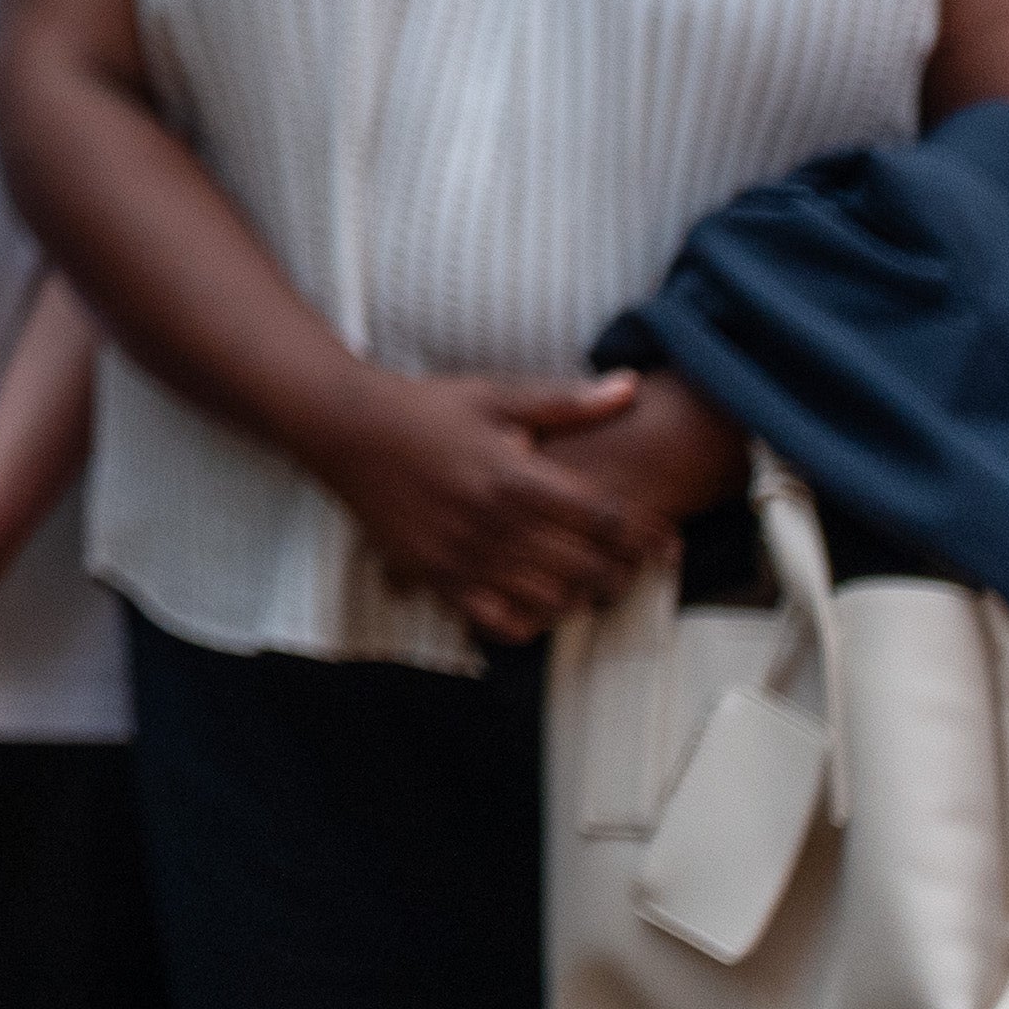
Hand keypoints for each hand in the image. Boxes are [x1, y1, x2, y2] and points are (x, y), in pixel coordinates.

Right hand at [317, 364, 723, 643]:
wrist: (343, 429)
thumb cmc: (424, 409)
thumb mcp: (495, 395)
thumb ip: (566, 401)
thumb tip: (631, 387)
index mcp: (513, 475)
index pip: (604, 518)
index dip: (645, 533)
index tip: (664, 539)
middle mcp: (492, 523)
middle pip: (587, 566)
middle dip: (625, 570)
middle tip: (637, 566)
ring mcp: (462, 556)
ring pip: (551, 599)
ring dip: (585, 597)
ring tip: (595, 583)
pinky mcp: (436, 577)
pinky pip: (500, 620)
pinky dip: (532, 620)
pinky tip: (539, 600)